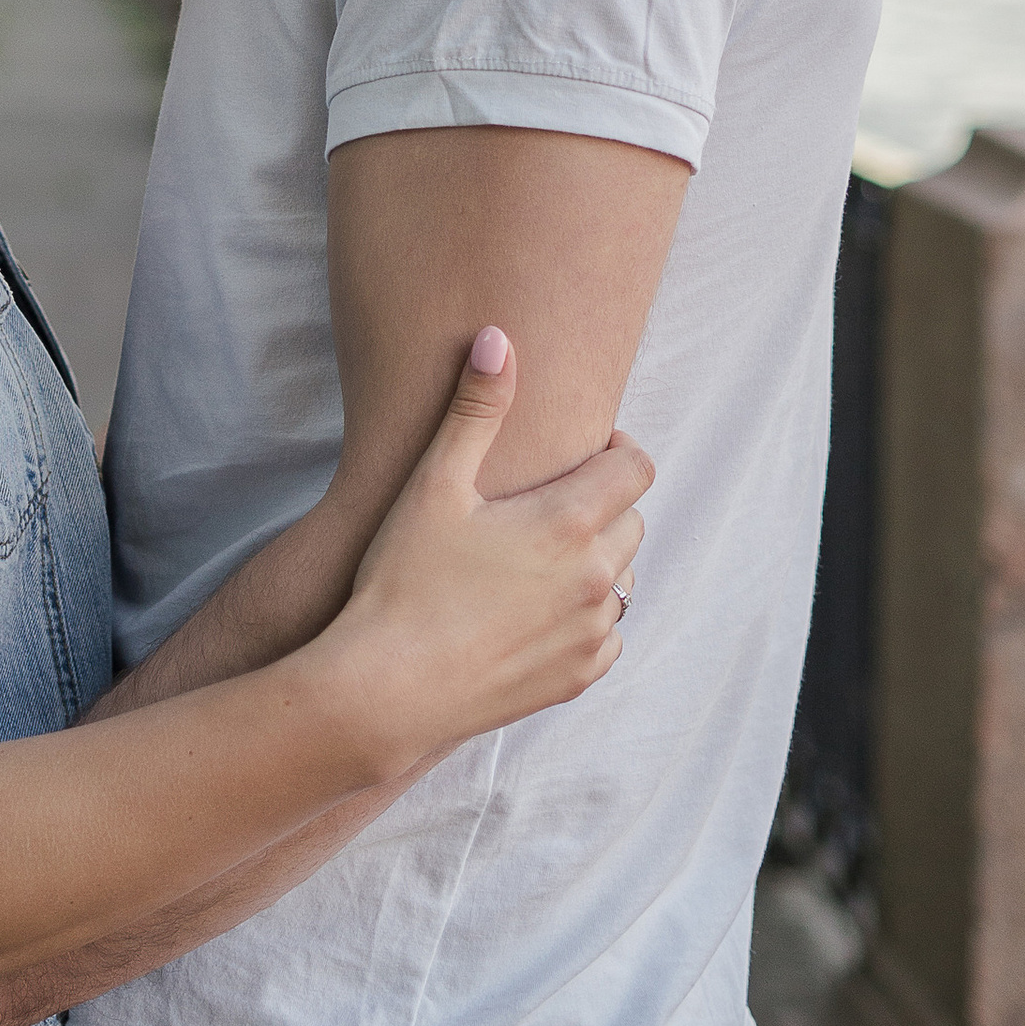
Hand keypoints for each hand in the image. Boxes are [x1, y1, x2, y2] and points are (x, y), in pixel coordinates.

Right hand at [324, 327, 650, 768]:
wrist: (388, 687)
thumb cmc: (403, 579)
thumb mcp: (433, 484)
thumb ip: (474, 409)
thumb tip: (497, 338)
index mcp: (569, 523)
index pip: (636, 469)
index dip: (616, 449)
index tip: (582, 450)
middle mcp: (596, 578)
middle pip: (632, 521)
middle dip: (600, 503)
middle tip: (542, 503)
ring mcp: (591, 634)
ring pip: (621, 579)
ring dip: (594, 561)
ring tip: (533, 559)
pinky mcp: (577, 677)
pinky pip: (607, 636)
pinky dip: (585, 618)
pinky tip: (534, 612)